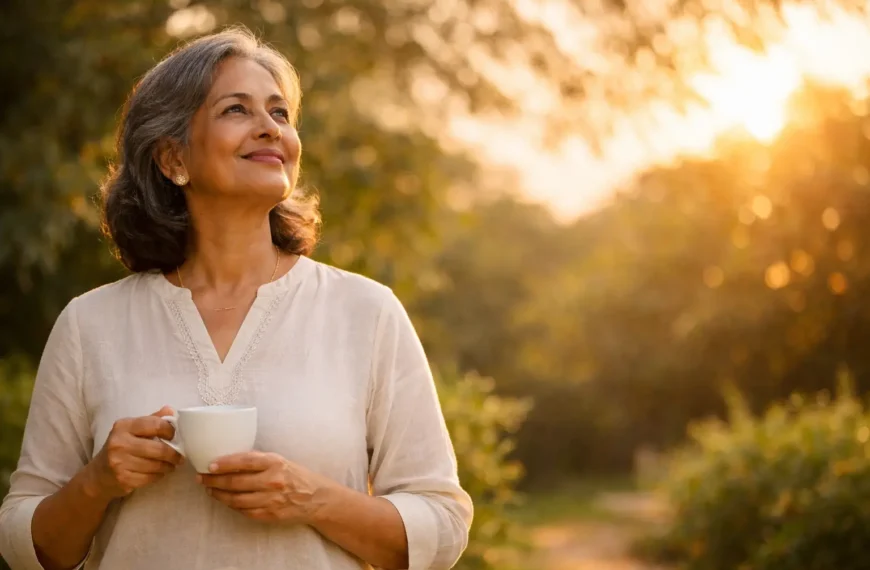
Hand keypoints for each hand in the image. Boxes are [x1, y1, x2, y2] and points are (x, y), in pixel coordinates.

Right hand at [85, 405, 182, 501]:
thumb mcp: (132, 429)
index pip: (155, 425)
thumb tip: (171, 410)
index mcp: (123, 426)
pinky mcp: (123, 479)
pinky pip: (150, 478)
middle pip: (158, 448)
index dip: (170, 431)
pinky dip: (159, 475)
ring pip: (156, 465)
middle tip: (180, 457)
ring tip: (172, 465)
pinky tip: (159, 472)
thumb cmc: (120, 447)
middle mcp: (119, 443)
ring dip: (168, 466)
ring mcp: (120, 462)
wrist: (98, 475)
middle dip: (173, 454)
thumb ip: (152, 419)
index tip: (175, 436)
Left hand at [197, 451, 327, 522]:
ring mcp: (270, 499)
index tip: (209, 464)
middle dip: (214, 480)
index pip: (244, 461)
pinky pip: (243, 510)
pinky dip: (231, 505)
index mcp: (275, 463)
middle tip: (202, 478)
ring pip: (236, 499)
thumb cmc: (295, 476)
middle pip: (235, 481)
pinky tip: (225, 500)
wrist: (315, 498)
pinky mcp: (268, 514)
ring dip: (219, 494)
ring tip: (210, 489)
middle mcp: (272, 481)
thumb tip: (231, 457)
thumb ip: (258, 459)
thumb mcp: (280, 461)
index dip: (224, 463)